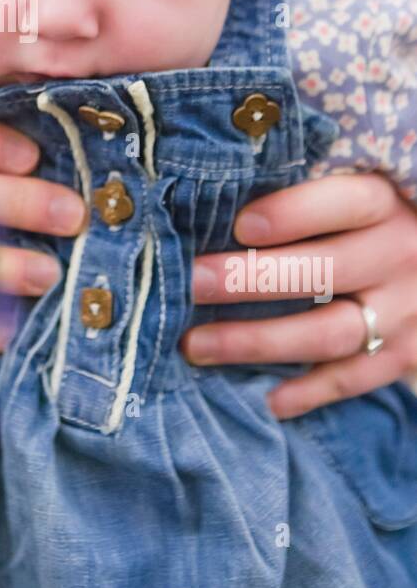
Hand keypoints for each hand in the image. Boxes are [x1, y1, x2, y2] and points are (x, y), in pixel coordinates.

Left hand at [181, 174, 416, 418]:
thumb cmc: (369, 218)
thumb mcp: (355, 189)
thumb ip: (305, 192)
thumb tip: (217, 199)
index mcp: (385, 204)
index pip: (345, 204)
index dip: (293, 213)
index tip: (240, 225)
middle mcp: (399, 257)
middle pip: (323, 272)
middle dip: (249, 279)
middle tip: (192, 283)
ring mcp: (404, 313)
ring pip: (328, 333)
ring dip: (257, 341)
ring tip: (196, 344)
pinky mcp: (405, 355)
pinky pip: (353, 380)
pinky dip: (308, 392)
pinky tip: (263, 398)